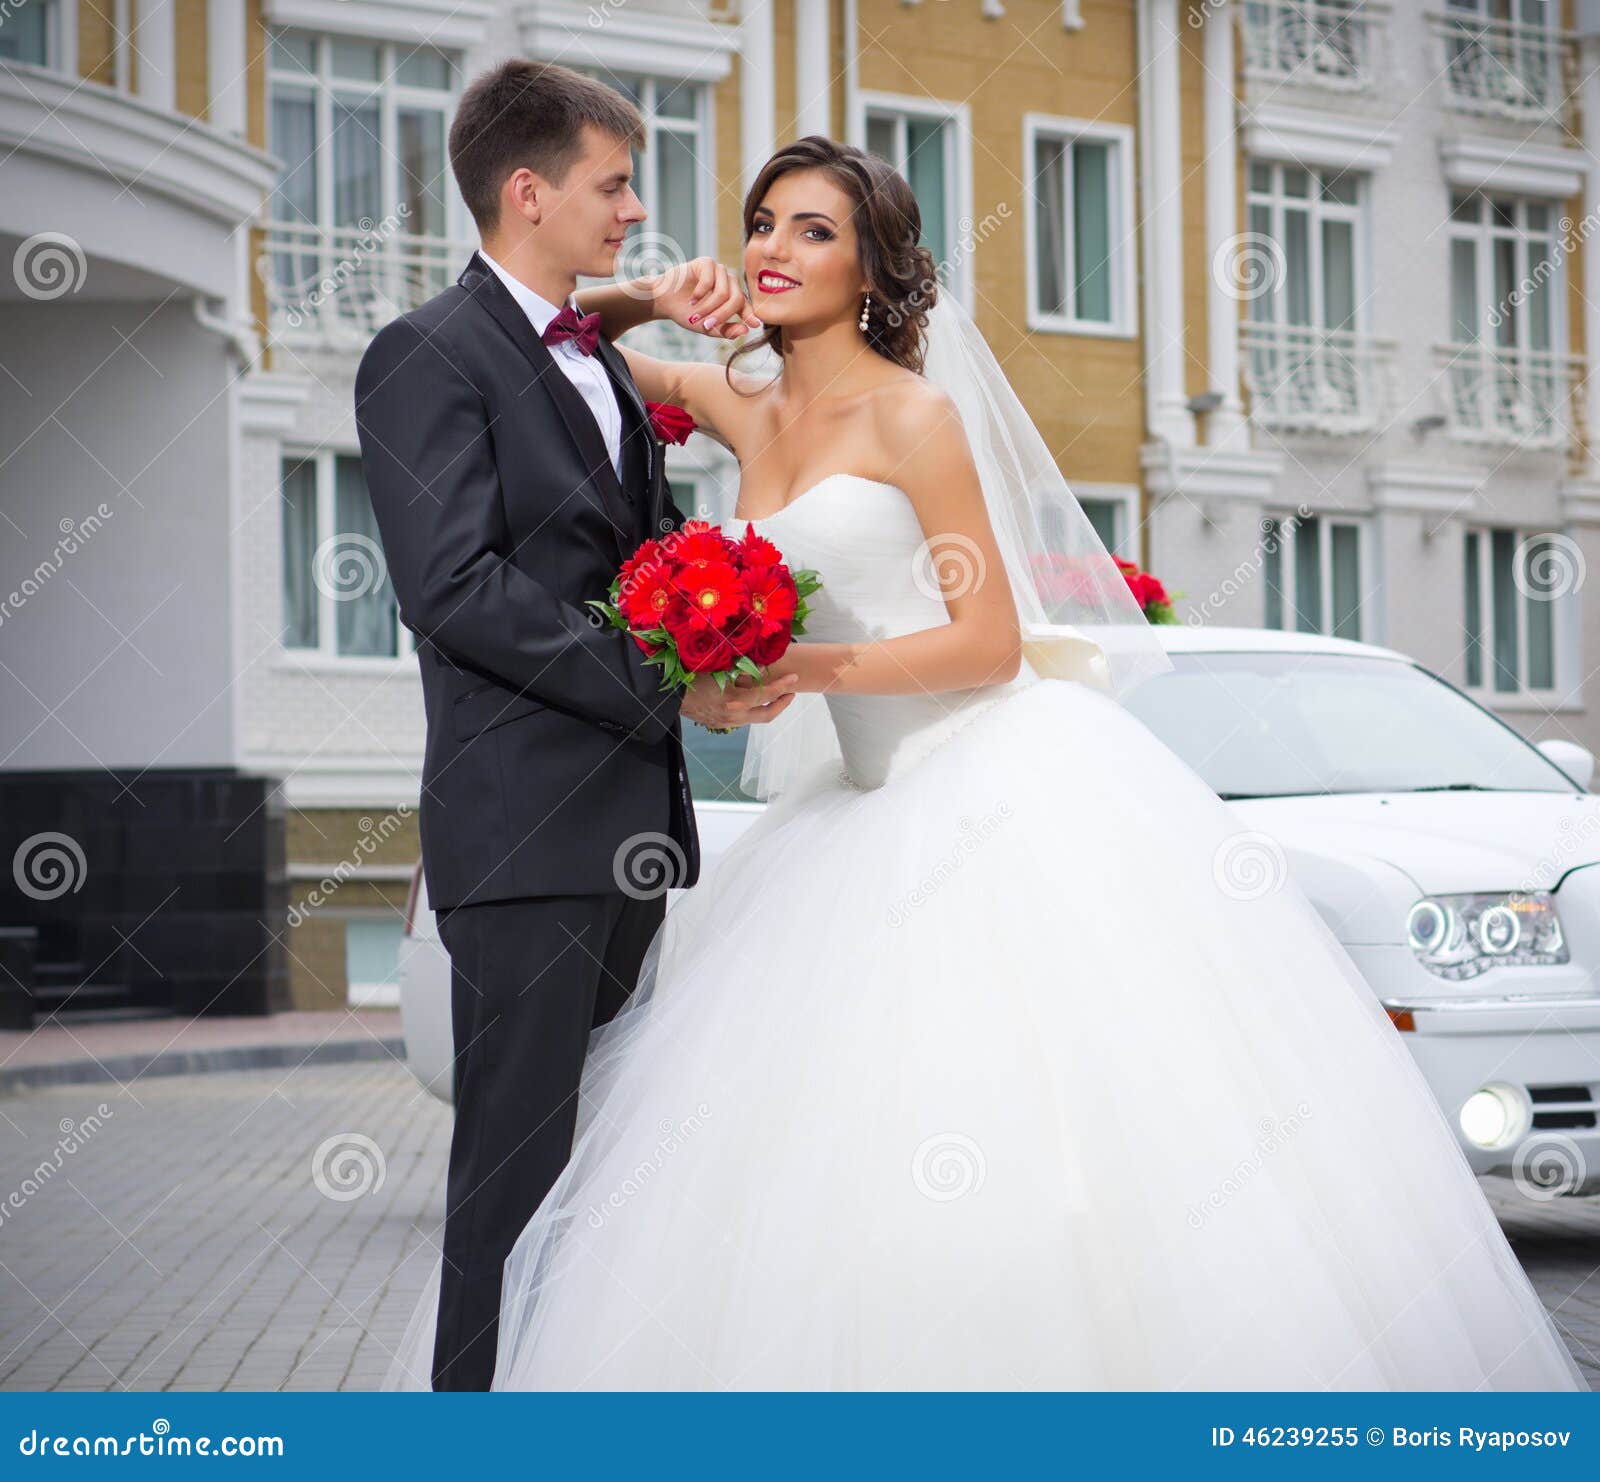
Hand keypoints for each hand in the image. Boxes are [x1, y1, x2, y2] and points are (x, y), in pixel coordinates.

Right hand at [650, 258, 761, 340]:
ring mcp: (718, 271)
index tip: (756, 324)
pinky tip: (692, 300)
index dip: (750, 314)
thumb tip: (746, 330)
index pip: (745, 304)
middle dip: (722, 315)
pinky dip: (700, 294)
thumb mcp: (707, 327)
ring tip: (695, 315)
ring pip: (723, 292)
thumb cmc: (686, 313)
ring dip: (708, 307)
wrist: (664, 301)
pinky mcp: (706, 262)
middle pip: (736, 299)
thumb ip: (726, 330)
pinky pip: (710, 281)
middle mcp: (728, 281)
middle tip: (706, 325)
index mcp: (731, 296)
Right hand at [681, 670, 799, 729]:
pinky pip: (744, 719)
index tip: (795, 678)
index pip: (766, 694)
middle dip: (783, 703)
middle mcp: (734, 716)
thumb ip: (742, 666)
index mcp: (734, 701)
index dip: (783, 686)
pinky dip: (753, 709)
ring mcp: (727, 723)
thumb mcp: (718, 667)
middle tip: (791, 692)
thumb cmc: (691, 676)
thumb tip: (763, 662)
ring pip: (756, 718)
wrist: (668, 696)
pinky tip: (753, 699)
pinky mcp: (720, 725)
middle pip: (768, 714)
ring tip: (775, 694)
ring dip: (769, 707)